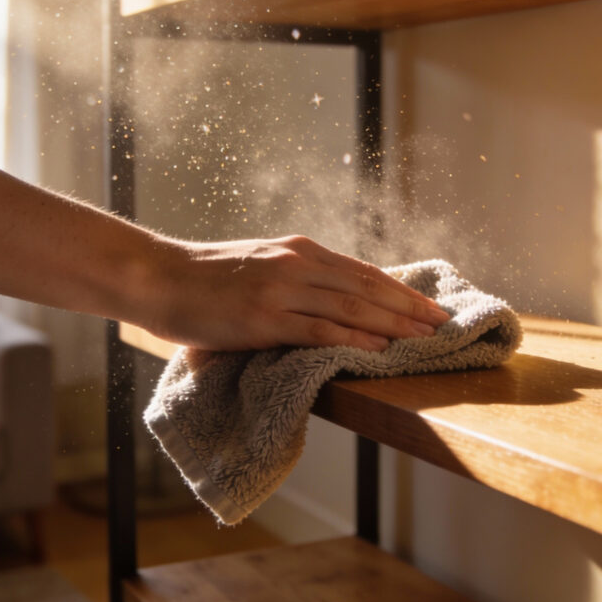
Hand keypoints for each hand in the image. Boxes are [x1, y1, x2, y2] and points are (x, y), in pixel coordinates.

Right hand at [140, 235, 449, 351]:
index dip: (401, 290)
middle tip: (443, 324)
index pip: (362, 272)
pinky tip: (379, 351)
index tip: (430, 305)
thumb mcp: (259, 264)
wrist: (159, 277)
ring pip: (352, 308)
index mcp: (298, 250)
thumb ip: (294, 277)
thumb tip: (330, 300)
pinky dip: (354, 340)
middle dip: (410, 308)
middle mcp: (297, 264)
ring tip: (425, 339)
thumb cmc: (205, 277)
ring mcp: (282, 290)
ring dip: (394, 325)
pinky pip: (319, 330)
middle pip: (368, 287)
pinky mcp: (265, 318)